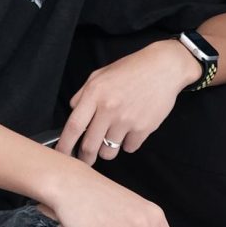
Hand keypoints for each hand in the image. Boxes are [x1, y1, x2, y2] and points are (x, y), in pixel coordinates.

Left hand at [57, 41, 197, 163]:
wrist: (164, 68)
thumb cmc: (132, 69)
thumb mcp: (100, 74)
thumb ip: (83, 94)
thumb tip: (72, 112)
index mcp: (95, 94)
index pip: (74, 126)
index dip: (64, 145)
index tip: (62, 154)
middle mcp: (109, 108)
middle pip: (89, 146)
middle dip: (85, 158)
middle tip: (85, 159)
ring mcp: (127, 120)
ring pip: (109, 151)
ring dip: (107, 150)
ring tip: (111, 138)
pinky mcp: (144, 128)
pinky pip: (129, 148)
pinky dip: (128, 143)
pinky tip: (130, 130)